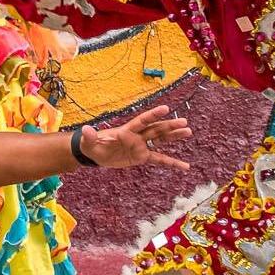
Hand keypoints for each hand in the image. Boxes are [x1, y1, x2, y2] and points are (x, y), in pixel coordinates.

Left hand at [77, 105, 191, 169]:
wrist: (95, 153)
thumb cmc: (92, 144)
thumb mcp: (89, 141)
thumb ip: (90, 136)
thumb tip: (85, 129)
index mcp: (126, 130)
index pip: (142, 121)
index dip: (153, 115)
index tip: (166, 108)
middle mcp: (137, 136)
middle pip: (156, 129)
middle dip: (169, 126)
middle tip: (185, 122)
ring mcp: (141, 146)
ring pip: (160, 140)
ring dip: (174, 136)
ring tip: (188, 132)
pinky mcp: (142, 157)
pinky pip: (159, 159)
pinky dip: (172, 163)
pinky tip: (185, 166)